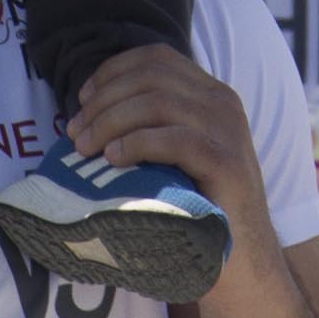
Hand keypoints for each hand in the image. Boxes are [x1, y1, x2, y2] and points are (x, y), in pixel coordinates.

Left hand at [62, 45, 272, 241]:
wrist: (243, 259)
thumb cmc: (196, 208)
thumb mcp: (174, 156)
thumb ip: (149, 127)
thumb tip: (86, 118)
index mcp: (210, 95)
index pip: (157, 58)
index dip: (113, 71)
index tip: (82, 99)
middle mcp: (222, 104)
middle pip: (152, 77)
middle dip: (104, 100)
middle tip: (76, 133)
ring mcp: (227, 132)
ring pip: (159, 102)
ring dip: (112, 121)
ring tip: (86, 148)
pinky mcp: (226, 164)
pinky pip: (176, 139)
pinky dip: (137, 144)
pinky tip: (114, 159)